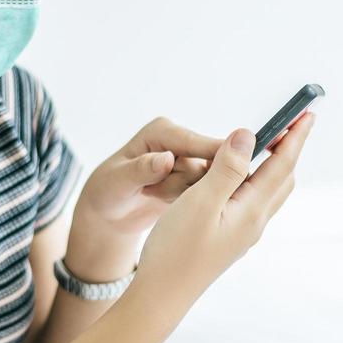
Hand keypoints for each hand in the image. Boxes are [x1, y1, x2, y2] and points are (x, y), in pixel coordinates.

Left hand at [65, 116, 225, 279]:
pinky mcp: (194, 180)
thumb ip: (141, 170)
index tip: (235, 164)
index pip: (194, 143)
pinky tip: (163, 200)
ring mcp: (189, 162)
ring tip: (151, 193)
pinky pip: (204, 195)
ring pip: (205, 184)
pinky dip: (185, 203)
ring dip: (179, 195)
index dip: (214, 153)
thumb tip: (167, 159)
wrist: (110, 211)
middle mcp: (180, 143)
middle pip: (204, 166)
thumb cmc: (107, 190)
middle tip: (149, 190)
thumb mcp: (118, 181)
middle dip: (179, 185)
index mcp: (162, 131)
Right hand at [136, 110, 315, 307]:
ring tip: (265, 143)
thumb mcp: (200, 202)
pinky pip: (251, 201)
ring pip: (268, 191)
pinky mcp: (229, 238)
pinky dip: (253, 180)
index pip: (282, 164)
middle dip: (288, 148)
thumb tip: (248, 135)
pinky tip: (236, 177)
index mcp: (252, 210)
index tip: (307, 112)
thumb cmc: (175, 251)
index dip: (295, 136)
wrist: (162, 296)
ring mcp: (242, 232)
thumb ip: (226, 168)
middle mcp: (254, 222)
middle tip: (289, 122)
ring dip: (272, 164)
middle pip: (282, 178)